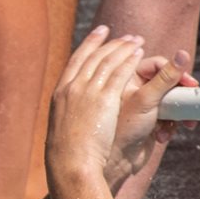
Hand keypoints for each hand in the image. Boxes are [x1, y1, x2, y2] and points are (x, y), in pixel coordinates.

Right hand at [46, 27, 143, 195]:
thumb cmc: (68, 157)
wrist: (71, 165)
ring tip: (137, 41)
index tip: (99, 33)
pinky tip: (139, 54)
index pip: (76, 60)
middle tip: (126, 36)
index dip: (89, 44)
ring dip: (124, 48)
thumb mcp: (63, 131)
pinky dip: (129, 60)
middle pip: (94, 56)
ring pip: (108, 61)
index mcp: (60, 93)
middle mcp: (72, 87)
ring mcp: (87, 91)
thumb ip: (72, 118)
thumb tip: (76, 120)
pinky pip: (119, 73)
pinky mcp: (104, 98)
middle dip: (111, 43)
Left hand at [108, 48, 195, 186]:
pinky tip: (163, 135)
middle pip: (168, 82)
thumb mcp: (147, 99)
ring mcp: (145, 105)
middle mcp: (136, 89)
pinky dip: (171, 125)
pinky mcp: (152, 121)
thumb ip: (166, 77)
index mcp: (128, 77)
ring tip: (186, 123)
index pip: (157, 64)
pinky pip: (170, 117)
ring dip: (180, 113)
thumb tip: (182, 54)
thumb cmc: (123, 128)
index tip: (189, 83)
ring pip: (172, 100)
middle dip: (181, 94)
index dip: (175, 72)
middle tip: (193, 100)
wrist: (117, 162)